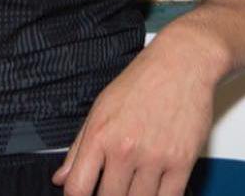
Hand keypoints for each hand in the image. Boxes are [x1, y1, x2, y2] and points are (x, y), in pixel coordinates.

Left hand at [53, 31, 216, 195]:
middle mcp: (125, 148)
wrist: (183, 62)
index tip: (85, 195)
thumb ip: (79, 148)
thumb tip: (61, 179)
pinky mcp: (182, 162)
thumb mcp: (101, 108)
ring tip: (134, 184)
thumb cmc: (142, 81)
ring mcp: (155, 157)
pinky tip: (155, 188)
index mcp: (100, 135)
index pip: (77, 189)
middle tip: (116, 185)